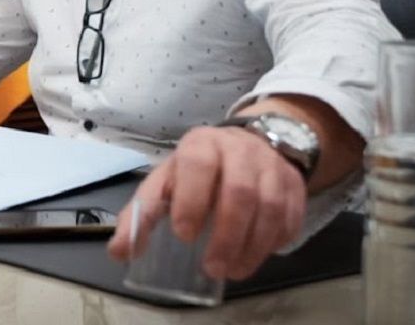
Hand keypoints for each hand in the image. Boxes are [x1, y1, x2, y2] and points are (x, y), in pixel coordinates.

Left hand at [107, 125, 306, 280]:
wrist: (247, 145)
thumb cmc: (198, 170)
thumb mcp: (166, 181)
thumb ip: (142, 213)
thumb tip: (119, 251)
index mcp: (201, 144)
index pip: (198, 166)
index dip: (191, 201)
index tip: (184, 235)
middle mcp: (239, 150)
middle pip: (240, 191)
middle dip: (226, 236)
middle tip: (212, 267)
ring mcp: (272, 166)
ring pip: (270, 208)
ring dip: (252, 247)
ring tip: (233, 271)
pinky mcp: (295, 186)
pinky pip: (291, 218)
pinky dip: (274, 243)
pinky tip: (257, 255)